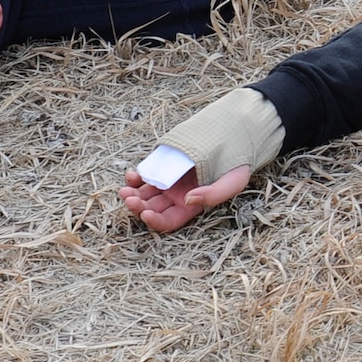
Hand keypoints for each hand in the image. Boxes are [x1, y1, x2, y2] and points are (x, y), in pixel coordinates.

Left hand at [119, 164, 252, 233]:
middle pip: (151, 209)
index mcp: (191, 206)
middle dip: (137, 206)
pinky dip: (136, 177)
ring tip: (125, 189)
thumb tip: (188, 199)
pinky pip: (145, 175)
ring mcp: (168, 182)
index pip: (169, 221)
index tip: (145, 213)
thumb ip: (214, 195)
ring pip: (144, 194)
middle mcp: (176, 197)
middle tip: (129, 198)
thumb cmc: (237, 165)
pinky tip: (132, 175)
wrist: (234, 140)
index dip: (155, 221)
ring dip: (132, 194)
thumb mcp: (233, 182)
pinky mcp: (163, 167)